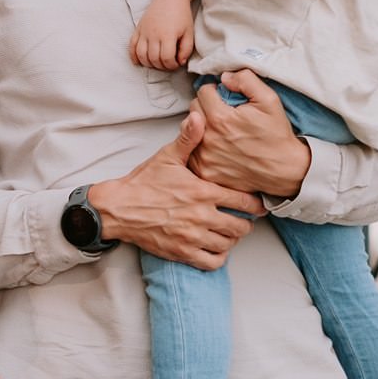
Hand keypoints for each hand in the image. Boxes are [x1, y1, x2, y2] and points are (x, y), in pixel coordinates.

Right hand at [90, 110, 262, 270]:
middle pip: (240, 227)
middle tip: (243, 220)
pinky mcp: (182, 253)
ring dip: (231, 240)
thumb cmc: (144, 183)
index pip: (243, 202)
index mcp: (203, 192)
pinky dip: (218, 257)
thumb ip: (188, 138)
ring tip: (228, 233)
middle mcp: (202, 216)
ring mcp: (192, 237)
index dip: (255, 205)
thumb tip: (198, 116)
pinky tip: (214, 248)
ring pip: (228, 244)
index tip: (257, 205)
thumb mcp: (167, 157)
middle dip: (245, 224)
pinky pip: (212, 262)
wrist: (119, 208)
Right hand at [129, 0, 194, 71]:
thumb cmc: (181, 14)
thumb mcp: (189, 32)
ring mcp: (144, 31)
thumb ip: (186, 49)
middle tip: (168, 63)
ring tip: (157, 62)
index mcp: (168, 35)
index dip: (172, 65)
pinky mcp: (138, 29)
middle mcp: (154, 34)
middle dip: (162, 66)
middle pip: (154, 59)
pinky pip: (131, 46)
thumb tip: (180, 62)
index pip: (167, 59)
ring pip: (141, 55)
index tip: (176, 63)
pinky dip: (134, 56)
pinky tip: (139, 61)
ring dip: (149, 63)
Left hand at [189, 69, 312, 199]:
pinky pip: (191, 150)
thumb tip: (224, 77)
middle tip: (223, 112)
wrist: (283, 169)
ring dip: (201, 125)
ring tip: (220, 129)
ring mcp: (205, 157)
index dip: (215, 91)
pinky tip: (217, 145)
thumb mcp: (269, 100)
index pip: (203, 92)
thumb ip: (245, 80)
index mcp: (220, 118)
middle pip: (194, 109)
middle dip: (206, 106)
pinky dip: (200, 145)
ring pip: (189, 130)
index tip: (224, 98)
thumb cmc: (276, 135)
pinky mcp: (205, 171)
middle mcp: (208, 138)